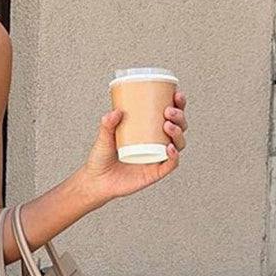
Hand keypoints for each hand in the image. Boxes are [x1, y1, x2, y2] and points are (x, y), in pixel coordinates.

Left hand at [79, 89, 186, 204]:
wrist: (96, 182)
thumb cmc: (101, 158)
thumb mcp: (103, 137)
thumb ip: (107, 124)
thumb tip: (115, 112)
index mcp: (150, 130)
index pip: (171, 115)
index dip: (178, 104)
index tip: (176, 94)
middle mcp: (157, 144)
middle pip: (179, 127)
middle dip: (179, 116)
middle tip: (168, 111)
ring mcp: (157, 158)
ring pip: (178, 144)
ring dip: (178, 133)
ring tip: (167, 125)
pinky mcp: (154, 173)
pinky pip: (170, 165)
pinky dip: (173, 156)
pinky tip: (169, 148)